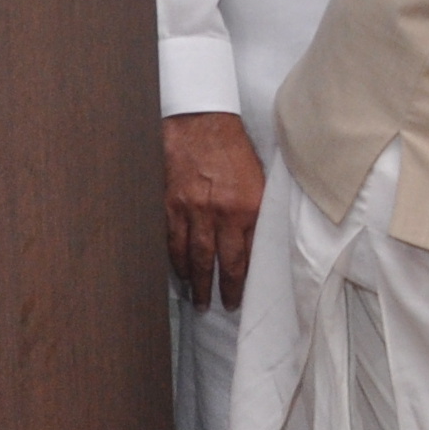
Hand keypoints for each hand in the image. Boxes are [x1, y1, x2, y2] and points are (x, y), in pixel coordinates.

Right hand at [164, 110, 267, 309]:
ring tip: (197, 299)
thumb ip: (255, 211)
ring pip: (193, 257)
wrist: (200, 122)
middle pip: (218, 263)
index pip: (246, 255)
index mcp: (246, 207)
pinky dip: (175, 261)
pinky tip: (179, 273)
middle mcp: (220, 213)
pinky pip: (171, 241)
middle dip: (219, 289)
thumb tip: (256, 243)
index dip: (242, 281)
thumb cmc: (233, 148)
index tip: (239, 297)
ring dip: (195, 282)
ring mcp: (192, 210)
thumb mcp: (257, 178)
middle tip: (218, 307)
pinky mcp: (170, 204)